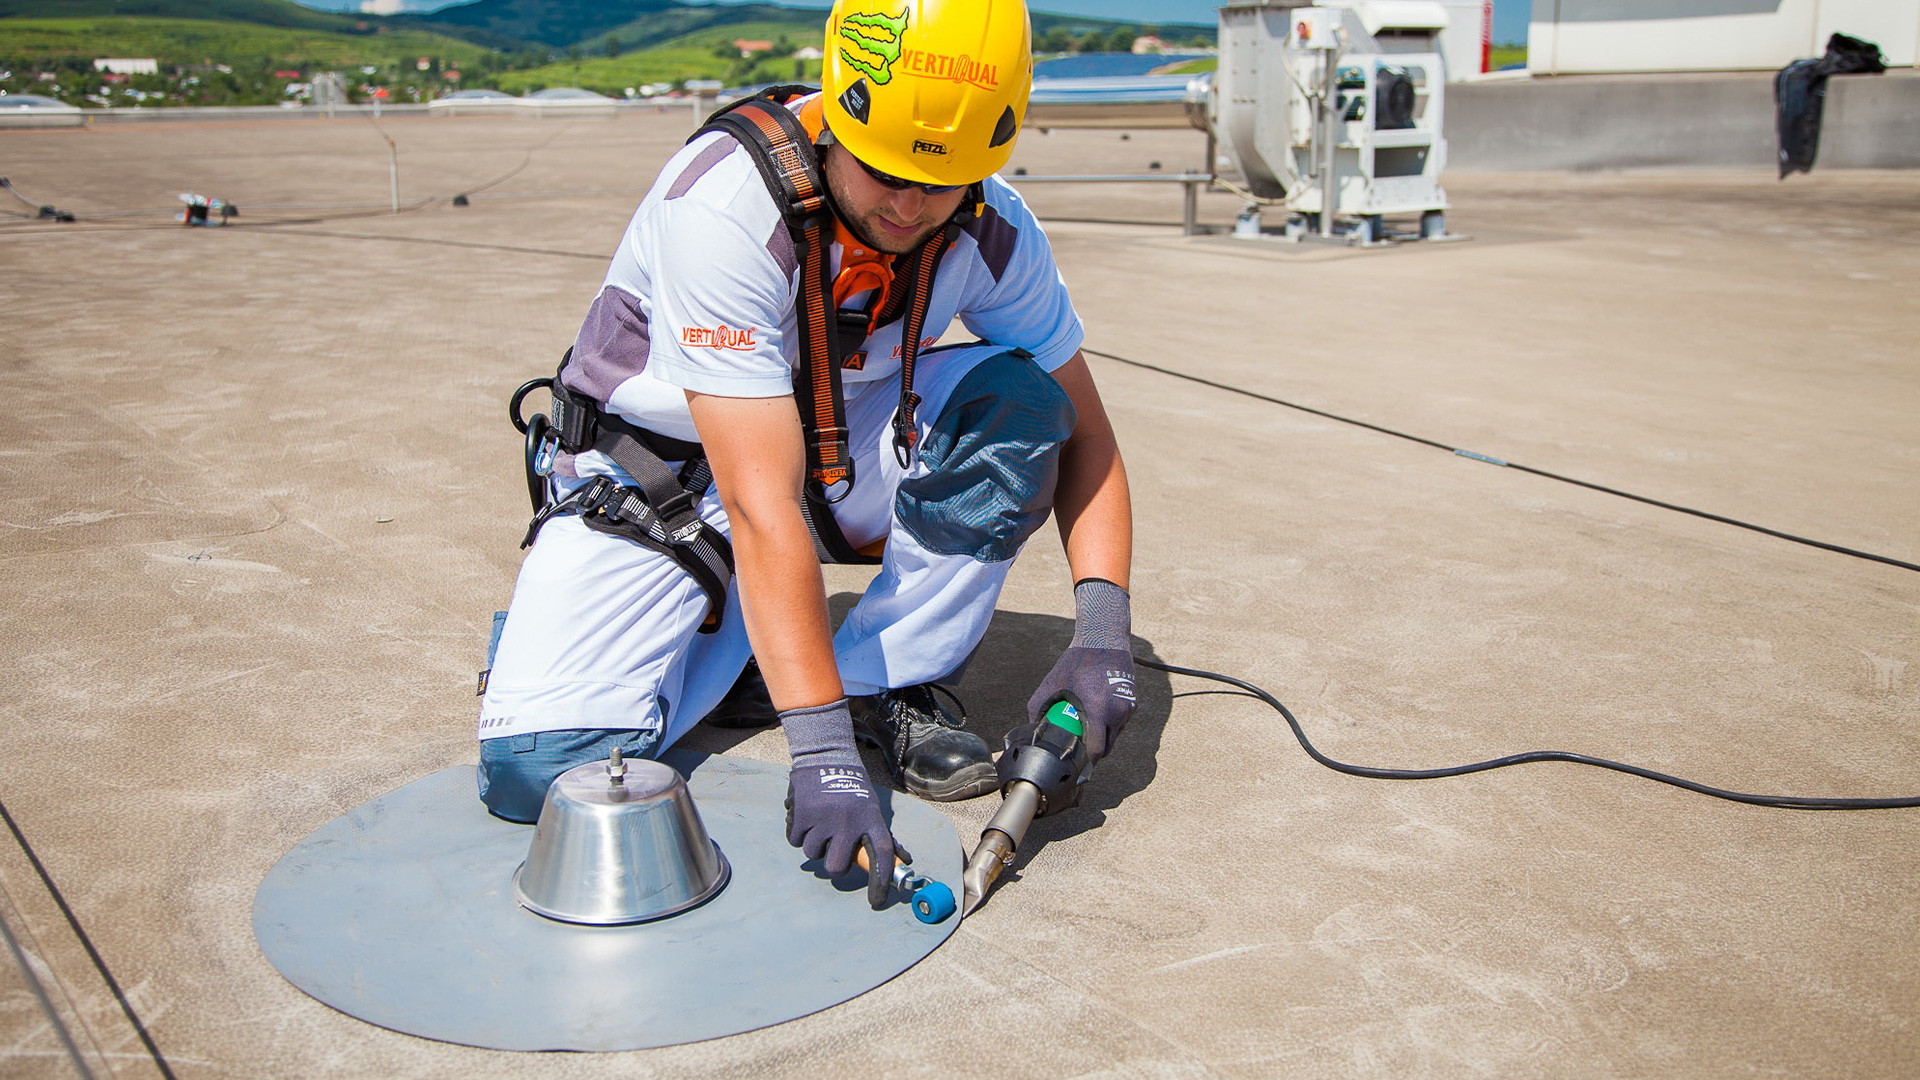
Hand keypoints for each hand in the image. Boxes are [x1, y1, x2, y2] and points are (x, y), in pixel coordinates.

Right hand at [786, 761, 908, 909]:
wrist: (827, 757)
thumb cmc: (853, 787)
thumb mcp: (872, 808)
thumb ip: (884, 837)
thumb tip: (904, 861)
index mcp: (871, 819)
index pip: (881, 855)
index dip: (880, 881)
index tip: (877, 902)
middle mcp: (849, 821)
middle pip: (837, 867)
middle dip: (833, 863)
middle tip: (834, 848)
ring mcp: (823, 818)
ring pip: (812, 854)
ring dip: (814, 844)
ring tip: (820, 824)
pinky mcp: (802, 814)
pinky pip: (794, 841)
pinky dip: (798, 832)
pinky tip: (806, 816)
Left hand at [1028, 645, 1135, 761]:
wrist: (1104, 637)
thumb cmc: (1077, 660)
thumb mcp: (1053, 682)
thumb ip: (1038, 707)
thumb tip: (1032, 728)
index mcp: (1099, 710)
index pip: (1098, 750)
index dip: (1088, 763)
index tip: (1078, 768)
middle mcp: (1118, 711)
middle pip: (1108, 747)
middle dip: (1094, 753)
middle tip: (1079, 752)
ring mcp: (1129, 706)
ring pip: (1116, 735)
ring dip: (1103, 738)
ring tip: (1087, 733)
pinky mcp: (1134, 700)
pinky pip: (1121, 721)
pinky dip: (1110, 724)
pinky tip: (1097, 717)